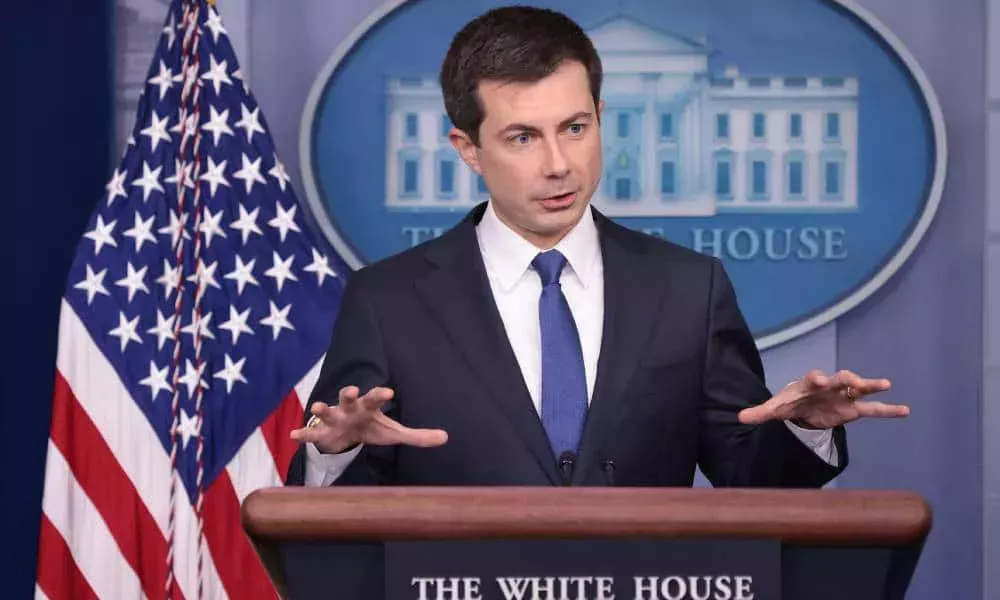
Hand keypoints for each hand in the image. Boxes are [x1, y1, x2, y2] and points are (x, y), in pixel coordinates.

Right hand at [288, 385, 447, 453]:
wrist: (346, 435)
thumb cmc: (371, 428)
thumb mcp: (394, 432)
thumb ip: (418, 435)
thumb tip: (445, 438)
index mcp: (369, 407)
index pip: (377, 398)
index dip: (381, 394)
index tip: (389, 391)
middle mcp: (350, 409)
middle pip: (349, 397)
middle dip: (348, 392)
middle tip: (350, 389)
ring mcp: (335, 419)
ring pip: (327, 412)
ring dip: (322, 409)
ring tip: (317, 407)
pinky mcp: (322, 433)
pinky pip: (312, 434)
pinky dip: (303, 434)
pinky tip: (293, 436)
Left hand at [738, 369, 908, 428]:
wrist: (803, 405)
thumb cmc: (790, 402)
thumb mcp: (774, 408)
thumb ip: (759, 412)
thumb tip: (739, 417)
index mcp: (809, 384)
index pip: (813, 378)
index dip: (817, 378)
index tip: (820, 379)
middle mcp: (829, 385)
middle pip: (840, 378)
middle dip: (847, 379)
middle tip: (856, 381)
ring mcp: (843, 396)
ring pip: (859, 389)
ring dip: (871, 386)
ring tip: (886, 384)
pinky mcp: (853, 409)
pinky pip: (873, 409)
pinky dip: (888, 410)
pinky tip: (905, 410)